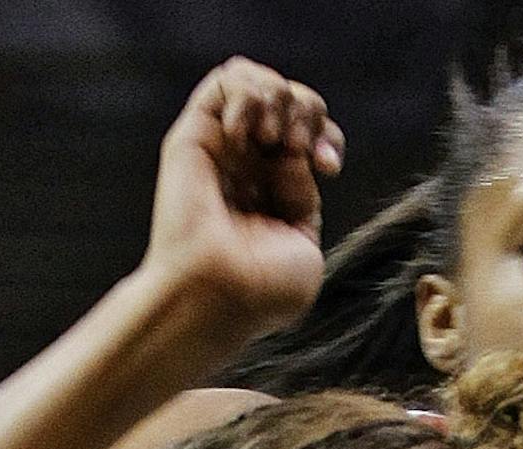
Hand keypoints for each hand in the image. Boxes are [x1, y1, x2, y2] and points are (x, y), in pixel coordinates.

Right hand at [141, 56, 342, 351]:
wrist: (217, 294)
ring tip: (273, 137)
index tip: (328, 166)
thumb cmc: (262, 290)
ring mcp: (222, 148)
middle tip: (301, 147)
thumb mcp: (305, 247)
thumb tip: (292, 155)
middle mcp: (249, 165)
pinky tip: (245, 130)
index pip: (312, 135)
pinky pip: (225, 80)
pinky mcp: (194, 135)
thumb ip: (304, 197)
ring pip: (259, 83)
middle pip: (291, 101)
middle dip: (309, 112)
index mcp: (278, 191)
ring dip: (278, 98)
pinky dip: (247, 92)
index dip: (328, 137)